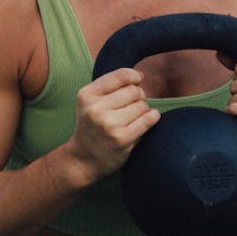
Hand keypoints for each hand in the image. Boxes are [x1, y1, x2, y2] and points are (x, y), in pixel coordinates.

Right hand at [64, 68, 160, 182]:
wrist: (83, 159)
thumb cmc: (91, 127)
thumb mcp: (89, 102)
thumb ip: (109, 86)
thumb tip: (139, 75)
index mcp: (86, 95)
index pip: (120, 76)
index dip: (134, 76)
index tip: (137, 81)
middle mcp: (95, 109)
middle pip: (134, 91)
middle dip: (138, 96)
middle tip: (132, 106)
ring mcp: (108, 125)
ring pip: (142, 105)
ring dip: (143, 110)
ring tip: (133, 118)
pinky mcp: (121, 139)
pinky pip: (147, 120)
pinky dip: (153, 117)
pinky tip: (150, 119)